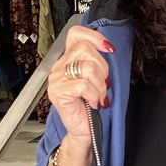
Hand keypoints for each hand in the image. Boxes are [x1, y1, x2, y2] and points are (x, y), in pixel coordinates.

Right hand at [46, 26, 114, 165]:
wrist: (84, 131)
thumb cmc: (90, 107)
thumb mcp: (97, 80)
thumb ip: (97, 63)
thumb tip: (108, 48)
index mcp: (68, 60)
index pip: (76, 34)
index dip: (94, 36)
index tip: (108, 48)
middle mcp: (59, 67)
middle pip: (85, 49)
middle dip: (102, 67)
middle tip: (103, 84)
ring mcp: (57, 79)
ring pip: (86, 67)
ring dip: (99, 84)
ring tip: (98, 96)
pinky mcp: (58, 92)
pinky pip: (83, 85)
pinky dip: (93, 95)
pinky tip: (93, 102)